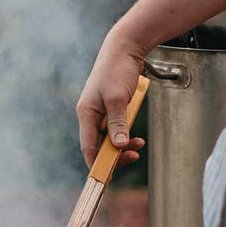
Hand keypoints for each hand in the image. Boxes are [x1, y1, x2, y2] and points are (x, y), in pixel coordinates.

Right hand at [77, 32, 147, 167]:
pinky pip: (117, 129)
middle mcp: (91, 115)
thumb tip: (118, 146)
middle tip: (132, 158)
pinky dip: (126, 135)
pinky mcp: (112, 108)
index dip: (96, 164)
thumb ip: (118, 123)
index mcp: (86, 113)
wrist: (125, 48)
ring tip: (139, 146)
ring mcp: (101, 112)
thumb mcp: (118, 98)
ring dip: (123, 146)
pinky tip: (137, 138)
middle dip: (114, 155)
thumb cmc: (117, 69)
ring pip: (110, 138)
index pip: (88, 146)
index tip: (106, 179)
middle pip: (99, 145)